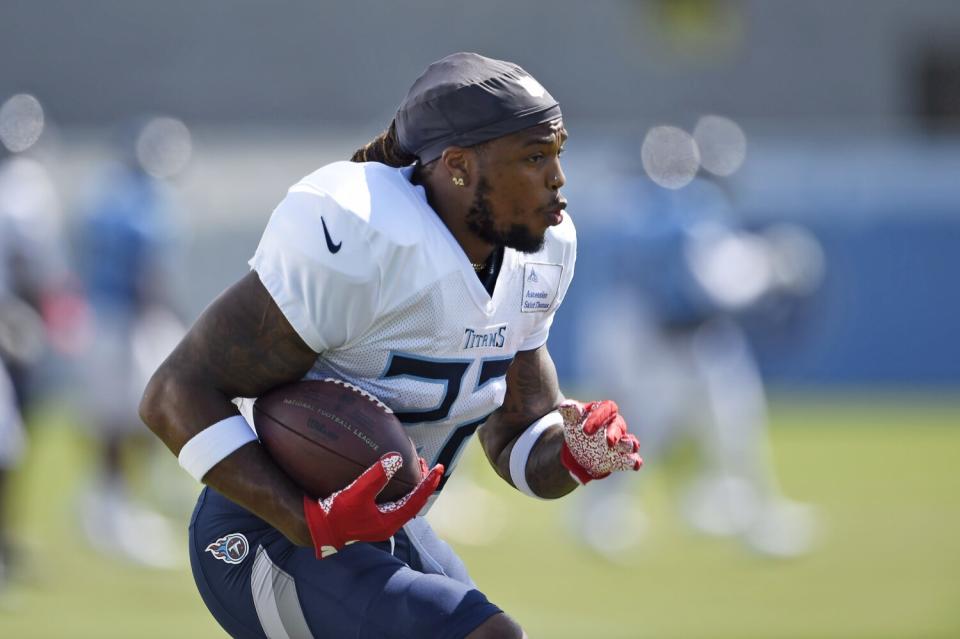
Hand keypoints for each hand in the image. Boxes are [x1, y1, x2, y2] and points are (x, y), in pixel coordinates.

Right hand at [303, 453, 443, 558]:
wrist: (319, 530)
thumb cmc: (336, 514)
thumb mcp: (357, 493)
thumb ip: (376, 477)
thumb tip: (396, 459)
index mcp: (390, 521)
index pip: (417, 500)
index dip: (429, 483)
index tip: (439, 468)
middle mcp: (389, 524)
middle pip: (414, 502)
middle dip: (422, 483)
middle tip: (426, 464)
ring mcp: (381, 522)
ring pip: (404, 502)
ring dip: (412, 486)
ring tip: (415, 469)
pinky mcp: (372, 519)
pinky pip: (394, 502)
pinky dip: (399, 489)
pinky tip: (393, 479)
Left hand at [558, 400, 641, 484]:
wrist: (578, 448)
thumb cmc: (577, 428)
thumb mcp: (571, 419)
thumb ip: (570, 411)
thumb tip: (565, 405)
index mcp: (604, 412)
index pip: (607, 408)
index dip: (599, 417)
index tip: (586, 431)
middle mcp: (615, 425)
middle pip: (619, 426)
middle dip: (614, 433)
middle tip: (608, 441)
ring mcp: (620, 442)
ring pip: (629, 441)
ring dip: (629, 445)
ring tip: (630, 447)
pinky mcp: (621, 458)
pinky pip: (632, 459)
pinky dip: (634, 461)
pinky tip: (636, 464)